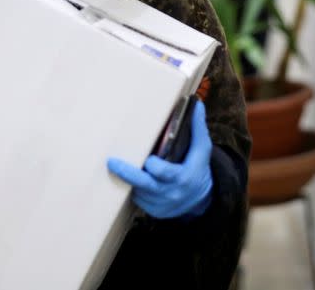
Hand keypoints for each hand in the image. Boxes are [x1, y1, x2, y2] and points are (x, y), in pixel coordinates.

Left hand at [107, 100, 213, 218]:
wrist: (202, 198)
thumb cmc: (198, 168)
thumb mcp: (202, 148)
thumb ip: (197, 127)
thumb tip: (196, 103)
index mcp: (183, 177)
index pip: (164, 172)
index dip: (153, 165)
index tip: (147, 158)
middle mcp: (171, 193)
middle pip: (144, 185)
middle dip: (127, 173)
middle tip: (112, 162)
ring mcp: (162, 205)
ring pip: (138, 192)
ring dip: (129, 180)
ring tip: (120, 167)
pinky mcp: (154, 212)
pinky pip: (138, 200)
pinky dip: (133, 189)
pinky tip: (130, 178)